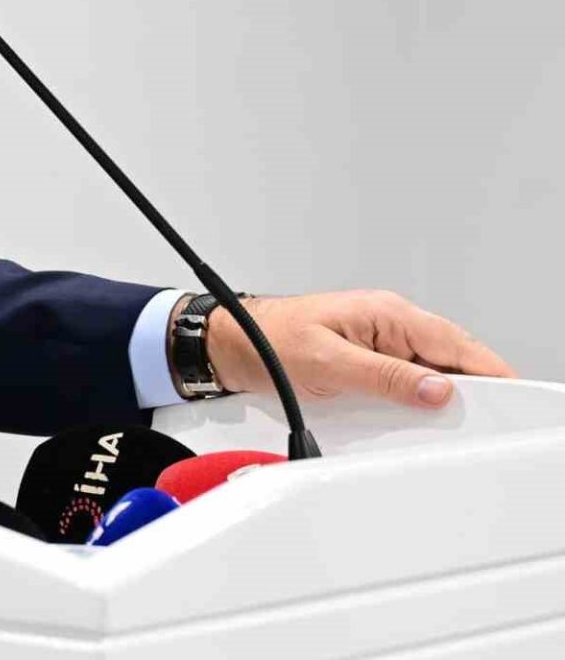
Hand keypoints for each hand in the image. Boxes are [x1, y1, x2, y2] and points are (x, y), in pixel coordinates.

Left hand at [204, 290, 515, 407]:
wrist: (233, 343)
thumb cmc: (270, 339)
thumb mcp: (329, 363)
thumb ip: (385, 377)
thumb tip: (436, 388)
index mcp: (386, 313)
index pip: (453, 341)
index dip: (486, 372)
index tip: (507, 401)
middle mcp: (389, 325)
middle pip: (450, 359)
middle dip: (467, 391)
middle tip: (475, 426)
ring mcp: (380, 344)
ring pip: (430, 374)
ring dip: (438, 400)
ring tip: (442, 428)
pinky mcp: (369, 363)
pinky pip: (407, 384)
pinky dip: (415, 404)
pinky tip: (413, 423)